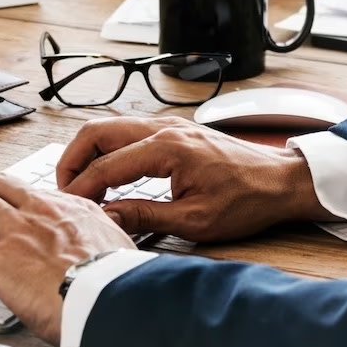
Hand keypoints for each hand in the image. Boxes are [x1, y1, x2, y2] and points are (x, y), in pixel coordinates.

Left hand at [0, 174, 136, 344]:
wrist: (110, 300)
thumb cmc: (117, 282)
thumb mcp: (118, 242)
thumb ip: (101, 234)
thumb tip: (100, 239)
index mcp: (69, 207)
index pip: (28, 191)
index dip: (13, 207)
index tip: (13, 225)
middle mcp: (39, 211)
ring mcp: (16, 231)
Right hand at [57, 117, 331, 241]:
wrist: (282, 181)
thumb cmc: (247, 201)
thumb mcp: (195, 221)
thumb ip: (145, 217)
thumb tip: (106, 218)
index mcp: (167, 148)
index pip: (106, 166)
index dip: (81, 189)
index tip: (68, 208)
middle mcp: (164, 128)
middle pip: (97, 132)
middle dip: (72, 160)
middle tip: (64, 192)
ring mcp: (169, 125)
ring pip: (110, 127)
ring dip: (89, 153)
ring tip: (81, 185)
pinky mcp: (174, 130)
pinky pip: (128, 132)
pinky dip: (108, 150)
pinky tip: (108, 175)